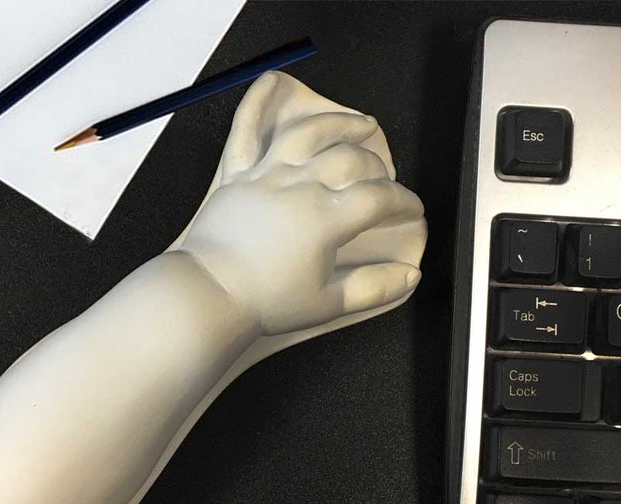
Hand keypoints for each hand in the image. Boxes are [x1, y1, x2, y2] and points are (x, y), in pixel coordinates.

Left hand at [179, 72, 426, 335]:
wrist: (208, 295)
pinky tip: (270, 82)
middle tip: (383, 181)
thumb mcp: (327, 304)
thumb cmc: (266, 302)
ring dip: (339, 123)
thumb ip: (373, 288)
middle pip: (350, 160)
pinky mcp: (238, 175)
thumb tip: (411, 275)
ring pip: (309, 134)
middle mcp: (300, 187)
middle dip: (376, 167)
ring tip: (360, 124)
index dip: (403, 202)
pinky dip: (256, 104)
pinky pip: (246, 131)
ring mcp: (266, 175)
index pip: (378, 199)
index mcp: (325, 219)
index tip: (412, 209)